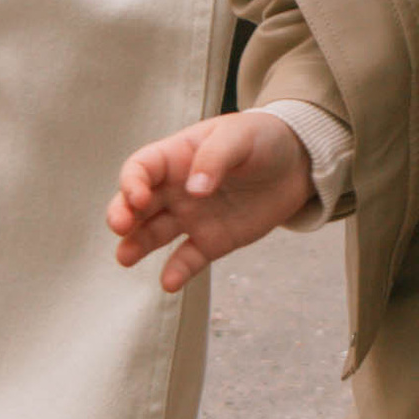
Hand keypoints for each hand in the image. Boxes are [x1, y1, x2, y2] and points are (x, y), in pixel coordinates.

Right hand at [107, 109, 317, 292]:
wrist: (298, 163)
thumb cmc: (262, 137)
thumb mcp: (240, 136)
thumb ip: (215, 158)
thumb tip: (194, 190)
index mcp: (176, 156)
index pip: (141, 168)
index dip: (132, 183)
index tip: (138, 198)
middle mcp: (176, 188)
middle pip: (137, 203)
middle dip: (122, 215)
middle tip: (120, 227)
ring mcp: (192, 217)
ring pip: (154, 233)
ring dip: (136, 245)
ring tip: (124, 258)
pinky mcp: (212, 241)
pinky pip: (188, 258)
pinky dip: (177, 271)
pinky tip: (169, 283)